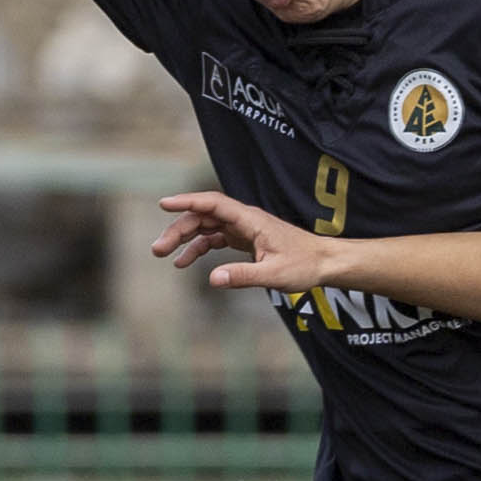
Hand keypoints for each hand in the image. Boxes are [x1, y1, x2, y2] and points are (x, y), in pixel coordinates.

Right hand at [152, 190, 329, 291]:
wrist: (324, 263)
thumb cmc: (304, 265)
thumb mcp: (273, 274)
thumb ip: (243, 276)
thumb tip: (212, 279)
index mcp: (250, 220)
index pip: (213, 204)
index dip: (187, 202)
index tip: (164, 204)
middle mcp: (244, 220)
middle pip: (203, 216)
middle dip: (178, 229)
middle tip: (157, 249)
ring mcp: (243, 228)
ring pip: (206, 226)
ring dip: (184, 238)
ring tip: (164, 255)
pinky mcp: (244, 239)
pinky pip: (214, 239)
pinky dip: (198, 248)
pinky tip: (184, 262)